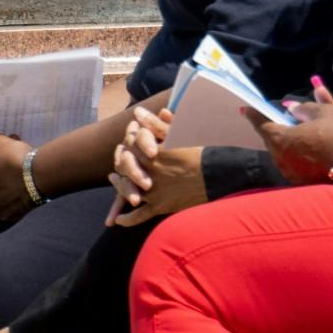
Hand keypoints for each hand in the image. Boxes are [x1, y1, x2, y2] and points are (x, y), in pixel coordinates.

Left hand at [107, 107, 208, 226]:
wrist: (217, 175)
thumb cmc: (200, 153)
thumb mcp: (178, 136)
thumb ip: (155, 124)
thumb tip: (137, 111)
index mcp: (152, 154)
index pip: (130, 146)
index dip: (128, 141)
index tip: (128, 140)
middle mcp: (149, 173)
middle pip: (125, 167)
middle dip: (121, 161)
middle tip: (118, 157)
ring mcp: (153, 191)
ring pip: (128, 190)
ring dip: (119, 186)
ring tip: (114, 181)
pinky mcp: (161, 207)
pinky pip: (139, 215)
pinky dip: (128, 219)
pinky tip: (118, 220)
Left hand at [250, 97, 332, 184]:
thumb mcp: (323, 112)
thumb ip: (303, 109)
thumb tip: (292, 110)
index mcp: (281, 139)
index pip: (261, 123)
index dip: (253, 114)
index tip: (245, 109)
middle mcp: (280, 159)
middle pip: (272, 140)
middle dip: (276, 128)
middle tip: (284, 120)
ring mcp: (291, 174)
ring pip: (283, 153)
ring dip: (288, 144)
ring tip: (302, 136)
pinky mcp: (302, 184)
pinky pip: (294, 165)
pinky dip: (298, 157)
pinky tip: (311, 152)